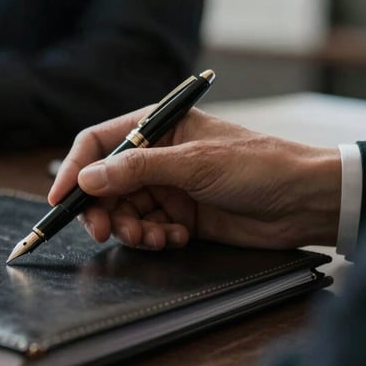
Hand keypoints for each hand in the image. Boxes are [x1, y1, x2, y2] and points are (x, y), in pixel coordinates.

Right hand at [48, 107, 341, 249]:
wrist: (305, 201)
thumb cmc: (258, 166)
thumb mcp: (194, 163)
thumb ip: (137, 170)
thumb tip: (88, 177)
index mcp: (157, 127)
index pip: (99, 143)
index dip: (76, 170)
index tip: (61, 198)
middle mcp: (156, 157)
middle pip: (106, 184)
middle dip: (104, 210)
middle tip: (105, 231)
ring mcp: (167, 188)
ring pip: (124, 212)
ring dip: (131, 229)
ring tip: (154, 237)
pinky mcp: (179, 216)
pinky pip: (146, 229)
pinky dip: (154, 238)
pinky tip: (175, 238)